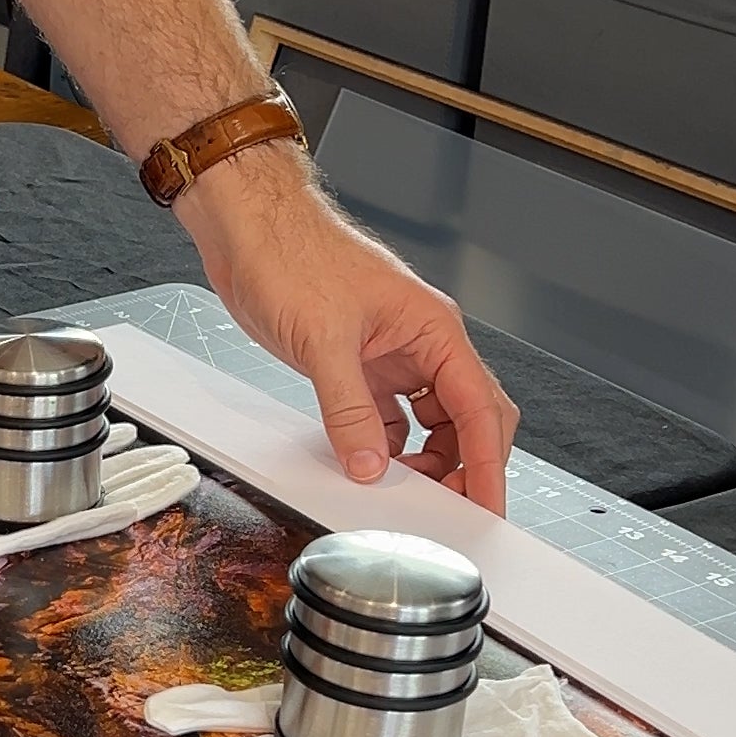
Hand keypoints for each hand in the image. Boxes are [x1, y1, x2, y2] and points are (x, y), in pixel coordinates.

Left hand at [182, 151, 517, 511]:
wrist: (248, 227)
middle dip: (464, 464)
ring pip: (428, 419)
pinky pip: (386, 415)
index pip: (480, 408)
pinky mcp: (356, 362)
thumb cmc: (292, 254)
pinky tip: (367, 460)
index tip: (487, 504)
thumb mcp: (324, 341)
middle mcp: (420, 342)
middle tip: (449, 509)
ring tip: (402, 487)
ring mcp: (389, 353)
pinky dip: (384, 443)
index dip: (487, 463)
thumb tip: (369, 464)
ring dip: (423, 457)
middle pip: (467, 417)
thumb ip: (350, 410)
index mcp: (433, 328)